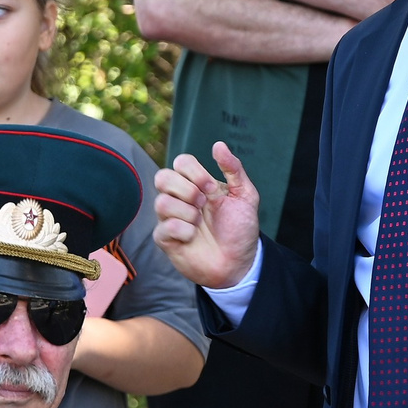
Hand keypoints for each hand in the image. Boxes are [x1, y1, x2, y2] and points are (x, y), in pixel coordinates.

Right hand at [153, 143, 261, 290]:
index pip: (181, 162)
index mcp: (197, 184)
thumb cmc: (240, 229)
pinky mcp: (165, 239)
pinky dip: (183, 231)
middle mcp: (180, 198)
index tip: (213, 189)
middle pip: (162, 177)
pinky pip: (164, 227)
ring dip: (187, 213)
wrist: (239, 262)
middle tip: (203, 204)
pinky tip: (193, 238)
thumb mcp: (245, 196)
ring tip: (200, 224)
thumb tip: (218, 145)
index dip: (194, 172)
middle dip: (186, 190)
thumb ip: (234, 169)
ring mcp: (170, 218)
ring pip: (161, 203)